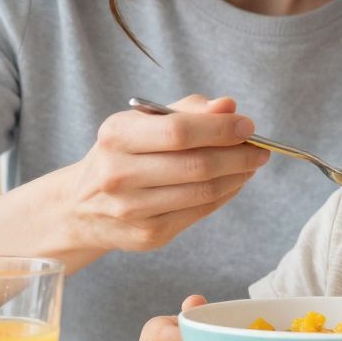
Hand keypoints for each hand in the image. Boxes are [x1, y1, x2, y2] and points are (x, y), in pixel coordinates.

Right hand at [65, 95, 269, 255]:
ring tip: (251, 164)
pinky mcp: (149, 234)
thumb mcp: (141, 124)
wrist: (81, 207)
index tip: (248, 125)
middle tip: (260, 148)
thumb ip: (186, 111)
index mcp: (116, 136)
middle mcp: (119, 173)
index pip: (179, 130)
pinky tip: (233, 182)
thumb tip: (228, 106)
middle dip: (238, 155)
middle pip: (196, 164)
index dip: (220, 128)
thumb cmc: (121, 155)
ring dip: (237, 176)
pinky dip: (225, 195)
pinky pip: (199, 212)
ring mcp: (133, 209)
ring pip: (202, 191)